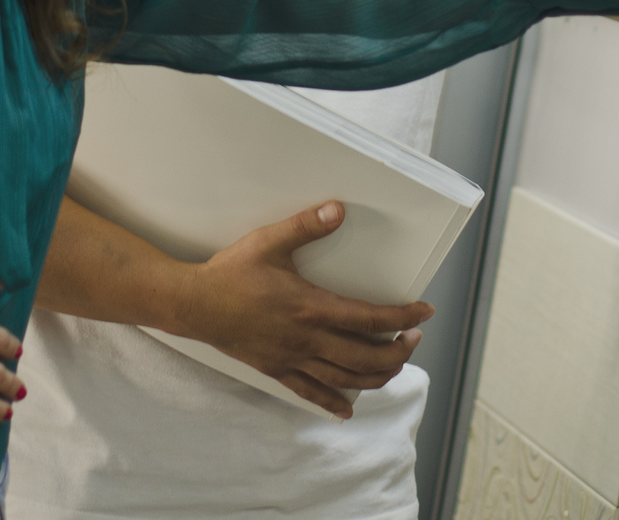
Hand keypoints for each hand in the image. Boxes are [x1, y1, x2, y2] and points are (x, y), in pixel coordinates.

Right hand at [181, 200, 432, 419]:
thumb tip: (338, 209)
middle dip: (398, 352)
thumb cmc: (232, 273)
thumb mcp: (269, 242)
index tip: (424, 313)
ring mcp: (293, 359)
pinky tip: (347, 409)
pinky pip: (310, 392)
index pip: (370, 319)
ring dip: (377, 376)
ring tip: (395, 364)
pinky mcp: (277, 370)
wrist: (194, 305)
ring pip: (345, 379)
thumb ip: (306, 225)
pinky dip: (333, 402)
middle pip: (367, 358)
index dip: (402, 317)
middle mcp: (307, 339)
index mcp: (311, 308)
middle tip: (414, 338)